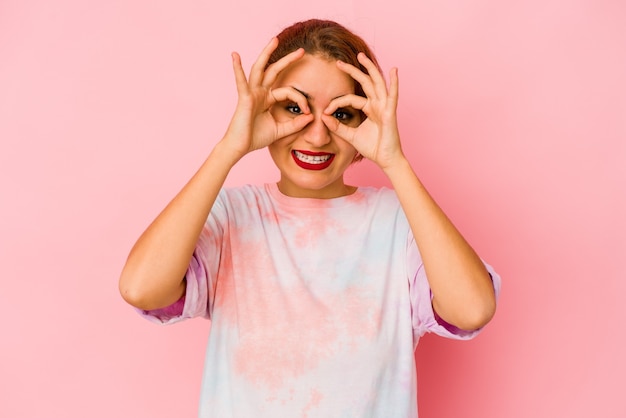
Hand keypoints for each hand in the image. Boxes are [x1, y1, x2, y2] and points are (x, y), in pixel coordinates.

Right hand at [221, 38, 313, 159]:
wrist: (240, 147)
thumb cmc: (256, 138)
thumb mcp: (281, 130)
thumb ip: (295, 124)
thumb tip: (311, 117)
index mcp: (268, 99)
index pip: (289, 92)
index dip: (300, 100)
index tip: (308, 112)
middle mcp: (260, 92)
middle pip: (274, 71)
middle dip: (288, 60)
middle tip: (302, 51)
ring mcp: (251, 93)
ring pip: (260, 69)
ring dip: (266, 53)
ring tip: (274, 40)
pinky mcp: (244, 98)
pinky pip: (241, 81)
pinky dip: (237, 69)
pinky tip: (235, 56)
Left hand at [322, 53, 403, 169]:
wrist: (385, 159)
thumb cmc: (372, 147)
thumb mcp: (350, 136)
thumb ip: (338, 127)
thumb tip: (323, 118)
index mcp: (369, 108)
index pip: (350, 98)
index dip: (336, 103)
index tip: (324, 111)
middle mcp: (377, 104)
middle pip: (364, 82)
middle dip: (352, 71)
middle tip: (338, 62)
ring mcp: (384, 107)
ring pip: (376, 83)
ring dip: (369, 68)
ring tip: (361, 56)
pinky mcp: (390, 113)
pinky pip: (392, 95)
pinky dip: (394, 83)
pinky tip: (394, 70)